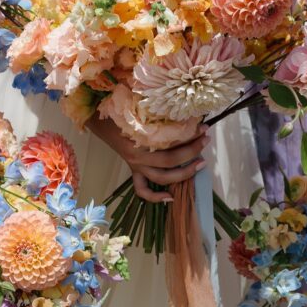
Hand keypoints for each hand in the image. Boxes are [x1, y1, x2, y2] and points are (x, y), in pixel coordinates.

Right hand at [90, 116, 208, 201]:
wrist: (101, 119)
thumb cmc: (121, 111)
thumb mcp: (139, 108)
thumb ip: (158, 112)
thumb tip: (187, 113)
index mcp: (140, 138)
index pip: (170, 141)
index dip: (190, 135)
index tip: (203, 127)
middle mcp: (138, 156)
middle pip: (170, 160)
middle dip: (192, 152)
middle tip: (205, 141)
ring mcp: (136, 166)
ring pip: (162, 178)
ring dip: (184, 173)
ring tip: (200, 164)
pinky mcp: (134, 171)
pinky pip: (142, 190)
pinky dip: (156, 197)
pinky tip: (170, 198)